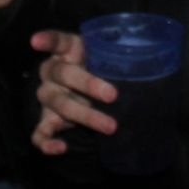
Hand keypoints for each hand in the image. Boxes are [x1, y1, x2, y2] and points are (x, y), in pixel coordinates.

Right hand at [30, 29, 115, 155]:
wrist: (83, 90)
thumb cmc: (98, 68)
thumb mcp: (106, 58)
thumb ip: (119, 59)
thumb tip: (153, 65)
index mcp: (67, 51)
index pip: (57, 41)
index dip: (47, 40)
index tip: (35, 41)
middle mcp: (52, 72)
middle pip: (62, 74)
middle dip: (88, 84)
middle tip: (113, 95)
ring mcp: (47, 96)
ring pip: (58, 103)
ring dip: (84, 115)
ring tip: (111, 127)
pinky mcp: (45, 120)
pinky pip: (39, 133)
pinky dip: (47, 142)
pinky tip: (61, 148)